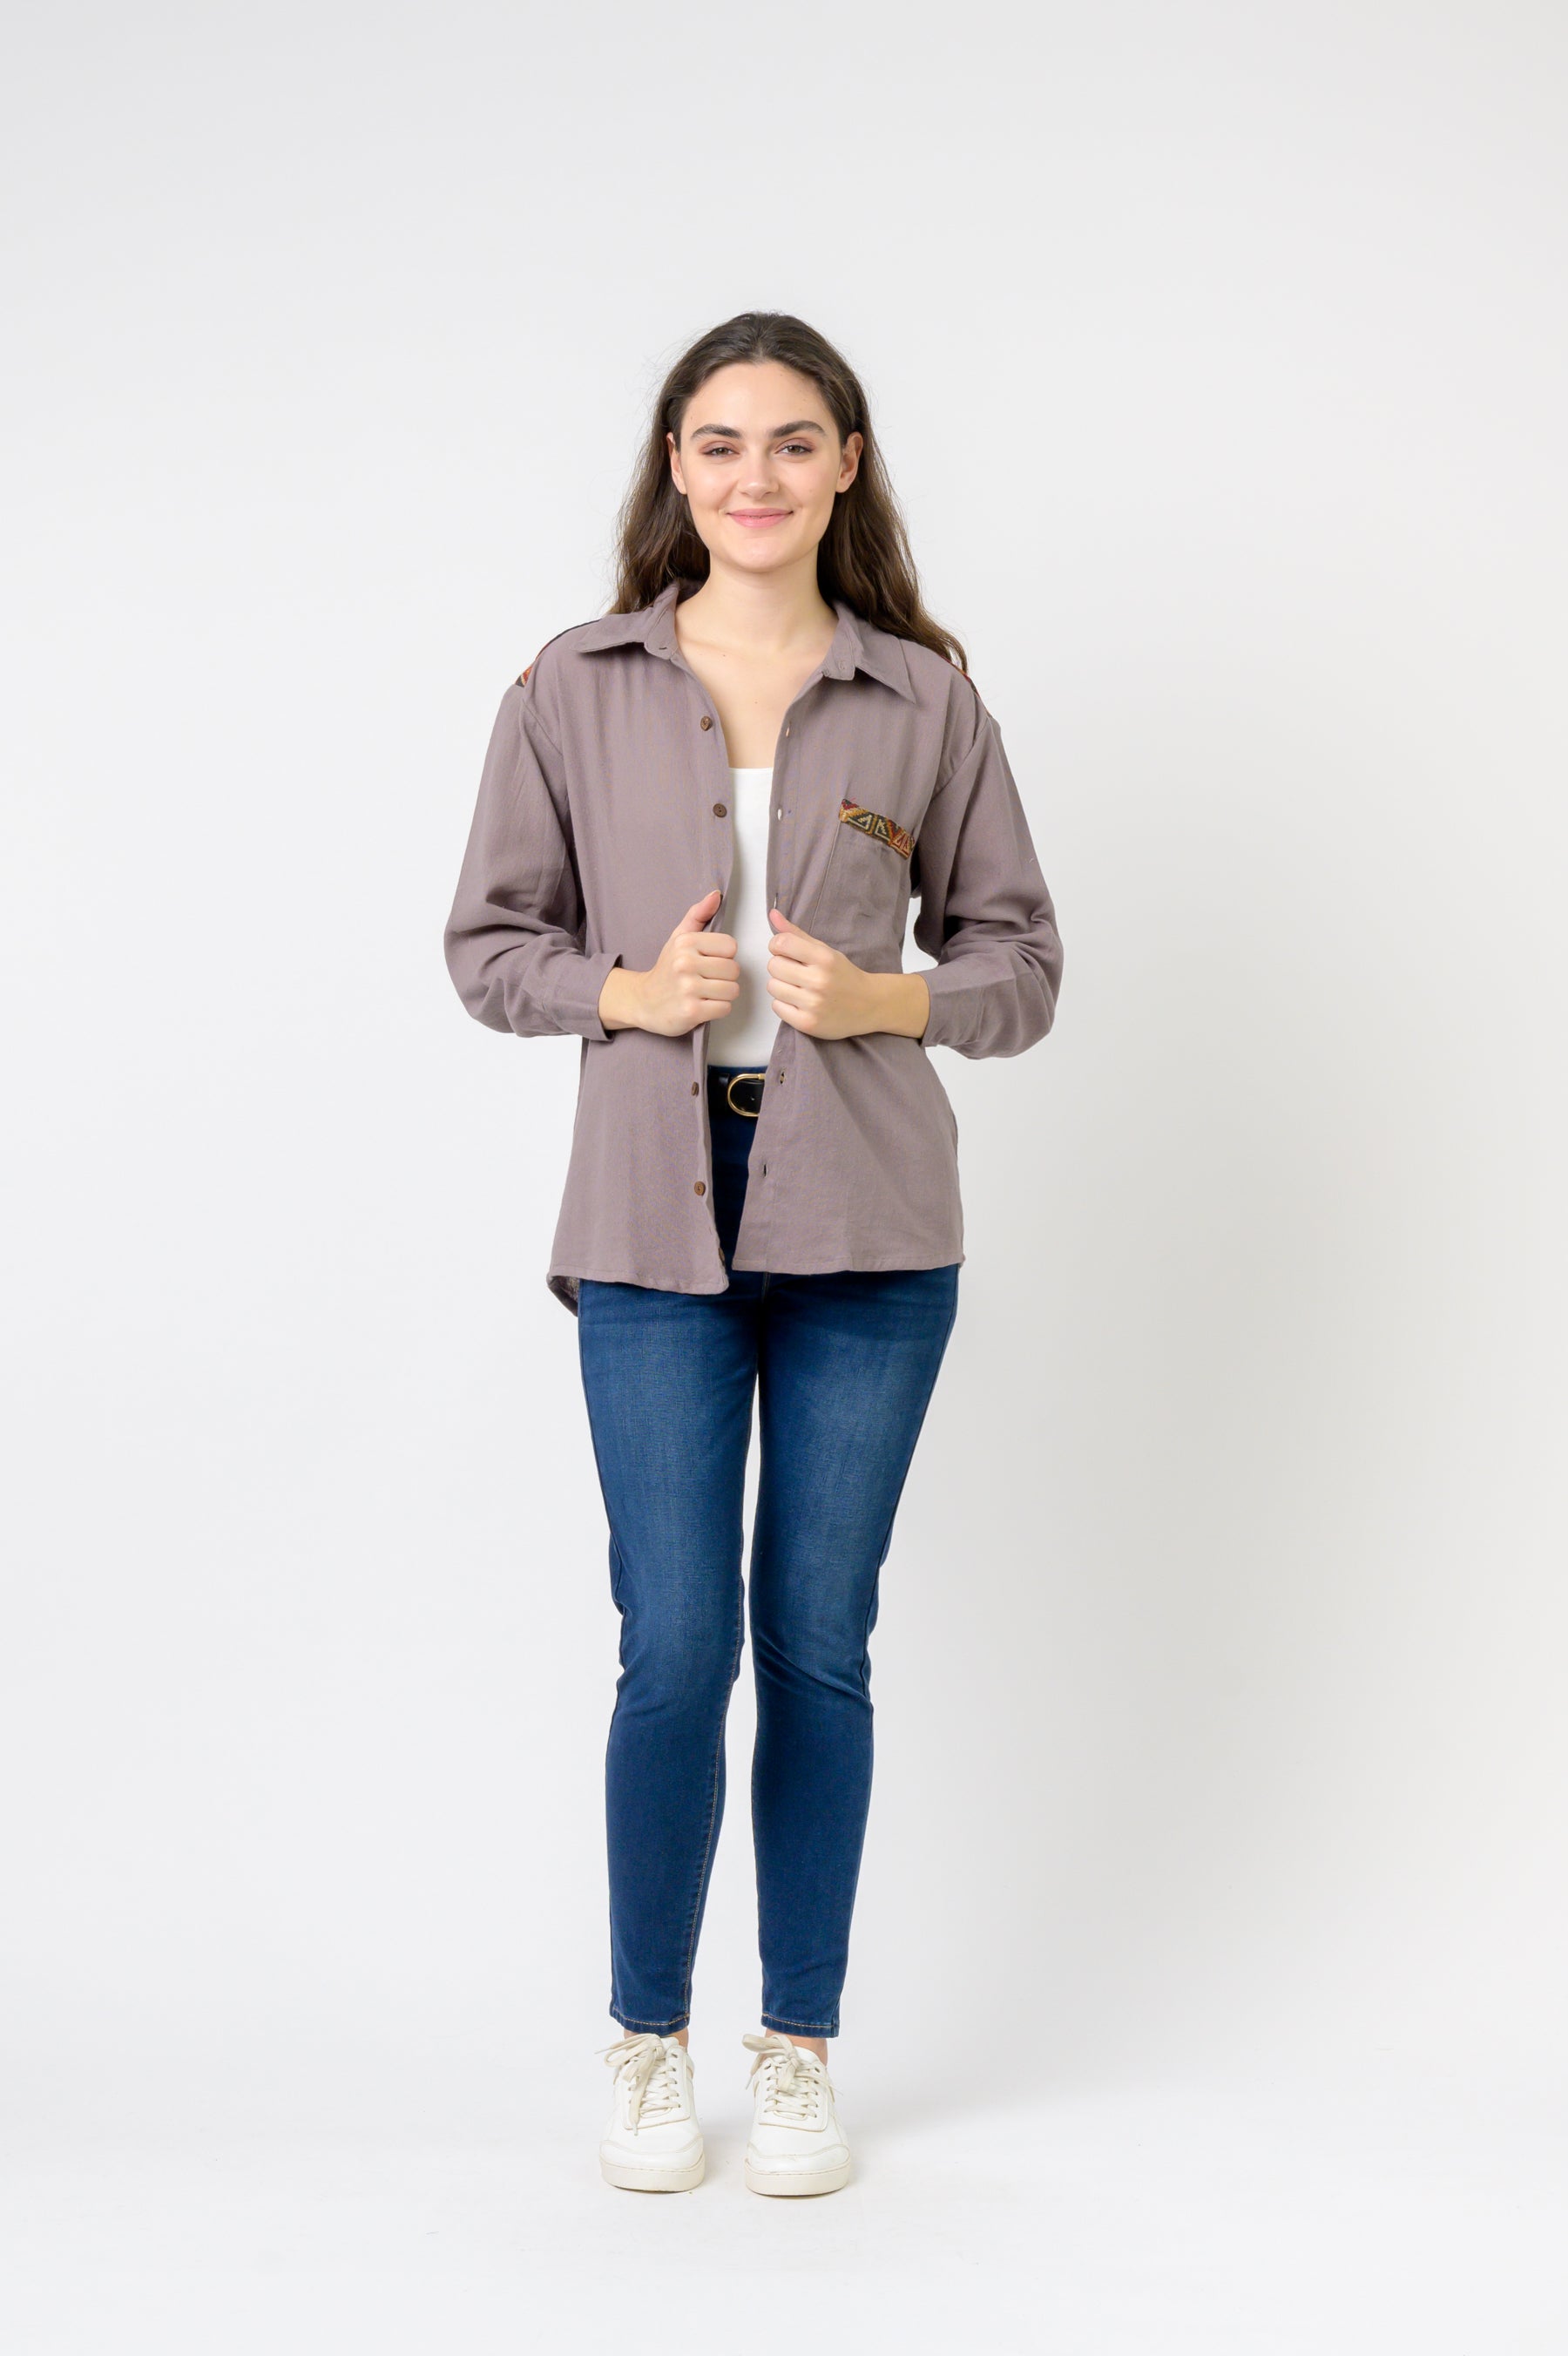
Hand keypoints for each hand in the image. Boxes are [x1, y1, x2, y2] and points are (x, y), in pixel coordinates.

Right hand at [598, 888, 739, 1035]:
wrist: (643, 1001)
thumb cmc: (666, 969)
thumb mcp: (679, 938)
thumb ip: (698, 915)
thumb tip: (716, 895)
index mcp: (686, 943)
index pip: (731, 946)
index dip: (724, 956)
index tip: (708, 962)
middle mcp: (685, 964)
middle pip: (734, 970)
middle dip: (725, 977)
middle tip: (707, 980)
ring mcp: (687, 988)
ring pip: (732, 990)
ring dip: (723, 995)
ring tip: (706, 993)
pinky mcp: (691, 1011)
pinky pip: (725, 1008)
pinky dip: (718, 1009)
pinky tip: (703, 1005)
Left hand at [765, 909, 930, 1040]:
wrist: (869, 1005)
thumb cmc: (843, 976)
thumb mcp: (824, 951)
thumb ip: (796, 934)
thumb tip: (772, 914)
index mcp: (824, 958)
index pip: (781, 943)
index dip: (778, 946)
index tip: (787, 952)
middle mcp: (819, 981)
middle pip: (773, 966)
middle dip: (781, 967)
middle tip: (796, 973)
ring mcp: (813, 1004)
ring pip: (772, 987)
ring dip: (781, 986)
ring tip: (798, 988)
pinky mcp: (808, 1023)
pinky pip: (776, 1007)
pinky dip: (784, 1004)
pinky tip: (800, 1003)